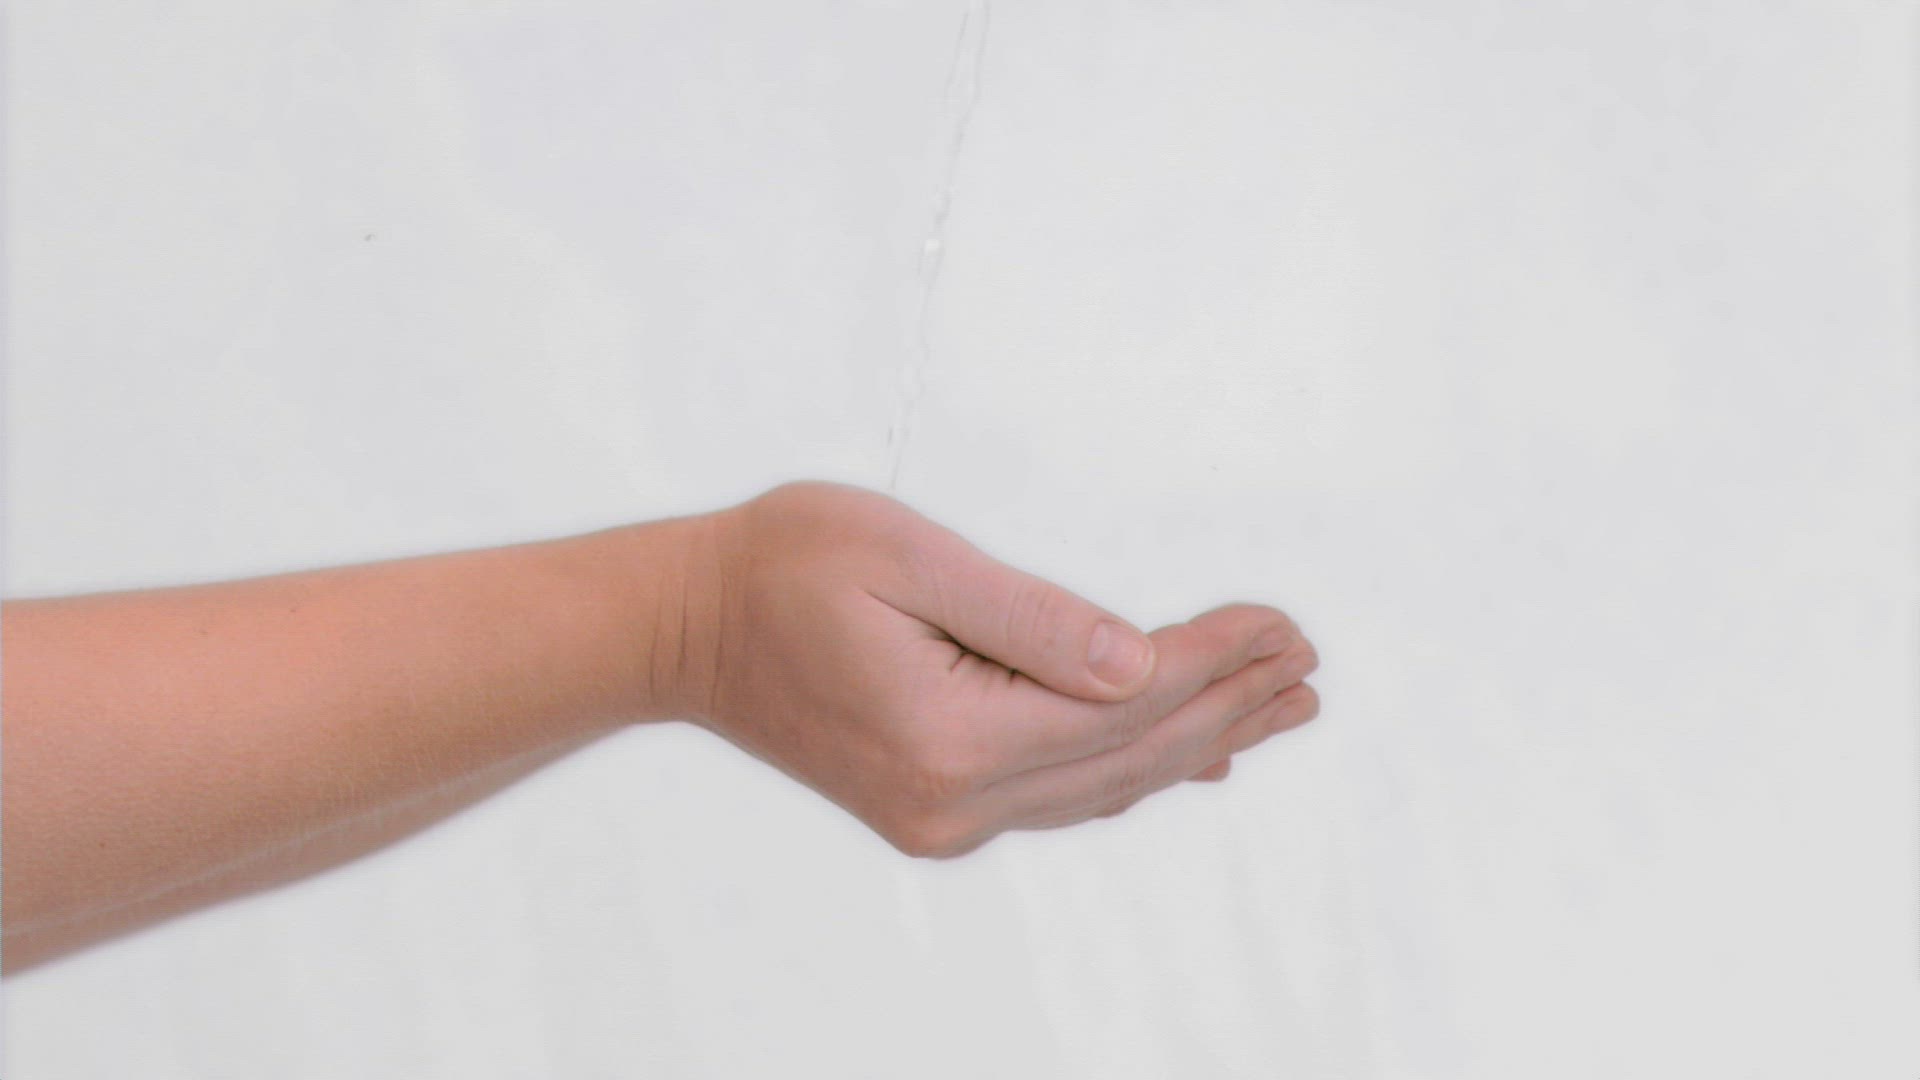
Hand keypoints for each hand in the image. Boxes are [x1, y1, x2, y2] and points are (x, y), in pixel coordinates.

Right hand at [679, 482, 1319, 857]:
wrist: (685, 630)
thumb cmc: (782, 567)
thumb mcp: (905, 559)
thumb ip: (1030, 617)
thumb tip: (1140, 663)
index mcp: (951, 736)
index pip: (1124, 702)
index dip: (1215, 660)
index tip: (1283, 623)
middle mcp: (954, 801)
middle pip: (1131, 754)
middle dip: (1230, 703)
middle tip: (1308, 663)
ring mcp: (945, 817)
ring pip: (1108, 784)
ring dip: (1200, 741)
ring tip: (1282, 708)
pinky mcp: (935, 810)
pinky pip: (1065, 797)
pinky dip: (1137, 770)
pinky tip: (1193, 760)